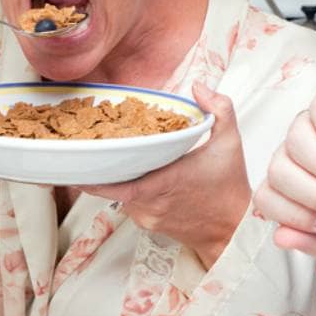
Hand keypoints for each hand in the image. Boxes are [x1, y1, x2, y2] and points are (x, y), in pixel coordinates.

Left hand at [78, 83, 248, 267]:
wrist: (234, 229)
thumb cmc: (231, 186)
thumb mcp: (231, 142)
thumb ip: (219, 109)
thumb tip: (198, 86)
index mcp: (166, 181)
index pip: (118, 184)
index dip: (95, 175)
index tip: (81, 159)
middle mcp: (151, 203)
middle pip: (113, 185)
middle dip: (102, 166)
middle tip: (91, 145)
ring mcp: (147, 217)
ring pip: (119, 194)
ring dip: (117, 176)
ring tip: (115, 155)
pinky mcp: (148, 224)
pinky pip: (129, 203)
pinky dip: (128, 188)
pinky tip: (136, 173)